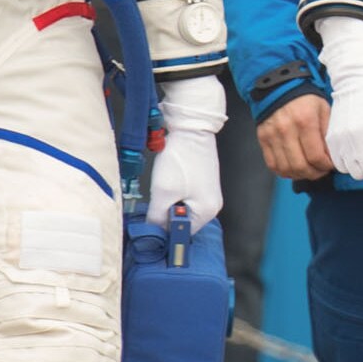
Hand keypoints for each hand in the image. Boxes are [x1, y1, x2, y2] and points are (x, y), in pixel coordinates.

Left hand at [144, 78, 226, 227]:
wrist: (191, 128)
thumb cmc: (181, 159)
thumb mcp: (164, 192)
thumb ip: (157, 217)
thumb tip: (153, 232)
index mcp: (207, 212)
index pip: (182, 233)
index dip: (164, 229)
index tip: (150, 222)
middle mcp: (212, 205)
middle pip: (183, 221)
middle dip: (166, 213)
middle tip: (155, 199)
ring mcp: (209, 193)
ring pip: (182, 208)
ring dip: (169, 201)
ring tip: (162, 186)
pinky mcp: (203, 182)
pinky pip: (186, 196)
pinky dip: (174, 192)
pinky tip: (168, 180)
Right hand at [257, 94, 333, 180]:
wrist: (279, 87)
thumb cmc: (305, 99)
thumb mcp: (323, 109)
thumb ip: (328, 132)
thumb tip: (331, 155)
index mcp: (305, 121)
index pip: (316, 156)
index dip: (325, 166)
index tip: (330, 165)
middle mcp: (286, 130)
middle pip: (300, 166)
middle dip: (314, 174)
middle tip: (321, 170)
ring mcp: (272, 135)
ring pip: (286, 168)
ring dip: (300, 175)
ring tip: (309, 170)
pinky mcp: (263, 139)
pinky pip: (272, 165)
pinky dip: (284, 172)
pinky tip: (294, 169)